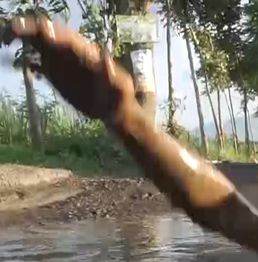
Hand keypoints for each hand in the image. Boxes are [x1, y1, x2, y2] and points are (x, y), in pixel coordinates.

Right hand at [1, 16, 135, 125]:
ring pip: (40, 46)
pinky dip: (31, 62)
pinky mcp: (57, 77)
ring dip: (24, 40)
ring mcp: (63, 64)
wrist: (115, 111)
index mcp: (86, 53)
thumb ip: (111, 72)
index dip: (51, 32)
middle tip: (11, 29)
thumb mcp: (120, 86)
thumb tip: (105, 55)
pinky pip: (40, 65)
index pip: (65, 37)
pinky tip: (24, 64)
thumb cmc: (120, 97)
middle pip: (48, 36)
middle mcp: (71, 54)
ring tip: (7, 40)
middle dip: (29, 29)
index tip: (38, 32)